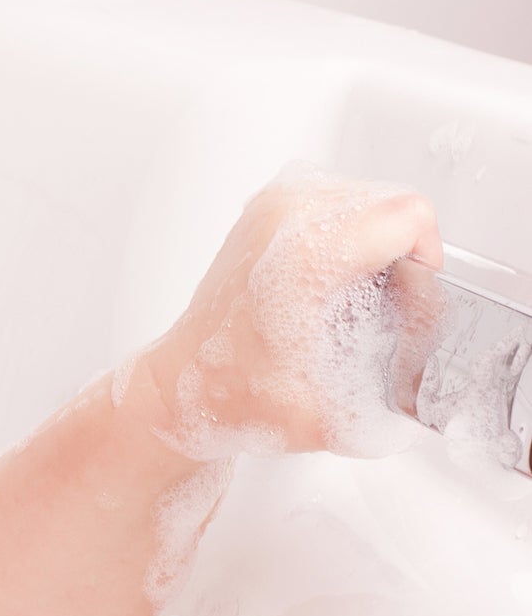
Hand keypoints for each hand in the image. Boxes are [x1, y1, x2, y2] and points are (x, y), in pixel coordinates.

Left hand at [137, 169, 442, 458]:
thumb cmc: (238, 396)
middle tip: (386, 303)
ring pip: (368, 198)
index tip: (412, 294)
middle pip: (393, 205)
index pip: (409, 217)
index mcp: (307, 254)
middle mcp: (286, 216)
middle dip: (403, 253)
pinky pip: (337, 199)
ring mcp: (271, 206)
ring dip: (377, 242)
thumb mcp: (334, 417)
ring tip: (357, 293)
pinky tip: (334, 276)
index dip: (425, 258)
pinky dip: (349, 232)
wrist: (182, 386)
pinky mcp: (262, 209)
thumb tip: (433, 401)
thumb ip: (396, 409)